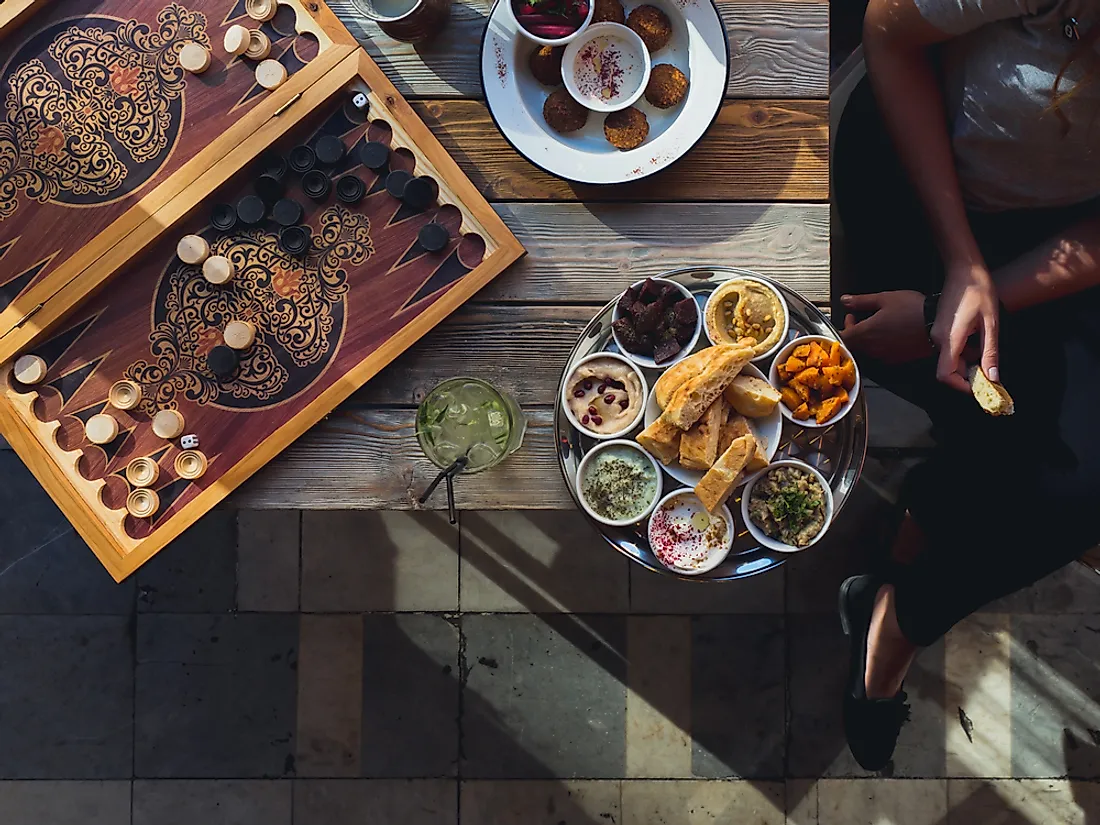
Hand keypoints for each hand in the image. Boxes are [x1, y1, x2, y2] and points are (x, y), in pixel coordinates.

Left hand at [840, 291, 932, 363]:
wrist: (939, 324)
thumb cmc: (914, 310)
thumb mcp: (884, 298)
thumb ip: (861, 301)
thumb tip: (846, 300)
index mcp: (866, 334)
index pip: (842, 337)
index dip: (842, 328)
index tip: (849, 318)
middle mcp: (873, 349)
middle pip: (854, 346)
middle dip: (854, 332)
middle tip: (860, 319)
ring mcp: (885, 357)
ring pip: (867, 351)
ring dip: (867, 339)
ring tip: (876, 325)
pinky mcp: (898, 360)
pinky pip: (882, 355)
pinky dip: (880, 345)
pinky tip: (889, 334)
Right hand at [932, 261, 998, 391]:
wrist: (964, 270)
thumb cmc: (979, 292)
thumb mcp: (991, 323)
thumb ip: (990, 352)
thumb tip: (993, 377)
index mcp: (950, 339)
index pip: (945, 375)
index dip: (961, 386)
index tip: (979, 387)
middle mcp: (939, 339)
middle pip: (949, 370)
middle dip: (969, 374)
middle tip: (990, 371)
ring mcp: (937, 334)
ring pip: (951, 360)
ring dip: (969, 361)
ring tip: (986, 345)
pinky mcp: (941, 330)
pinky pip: (951, 349)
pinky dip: (965, 351)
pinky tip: (978, 337)